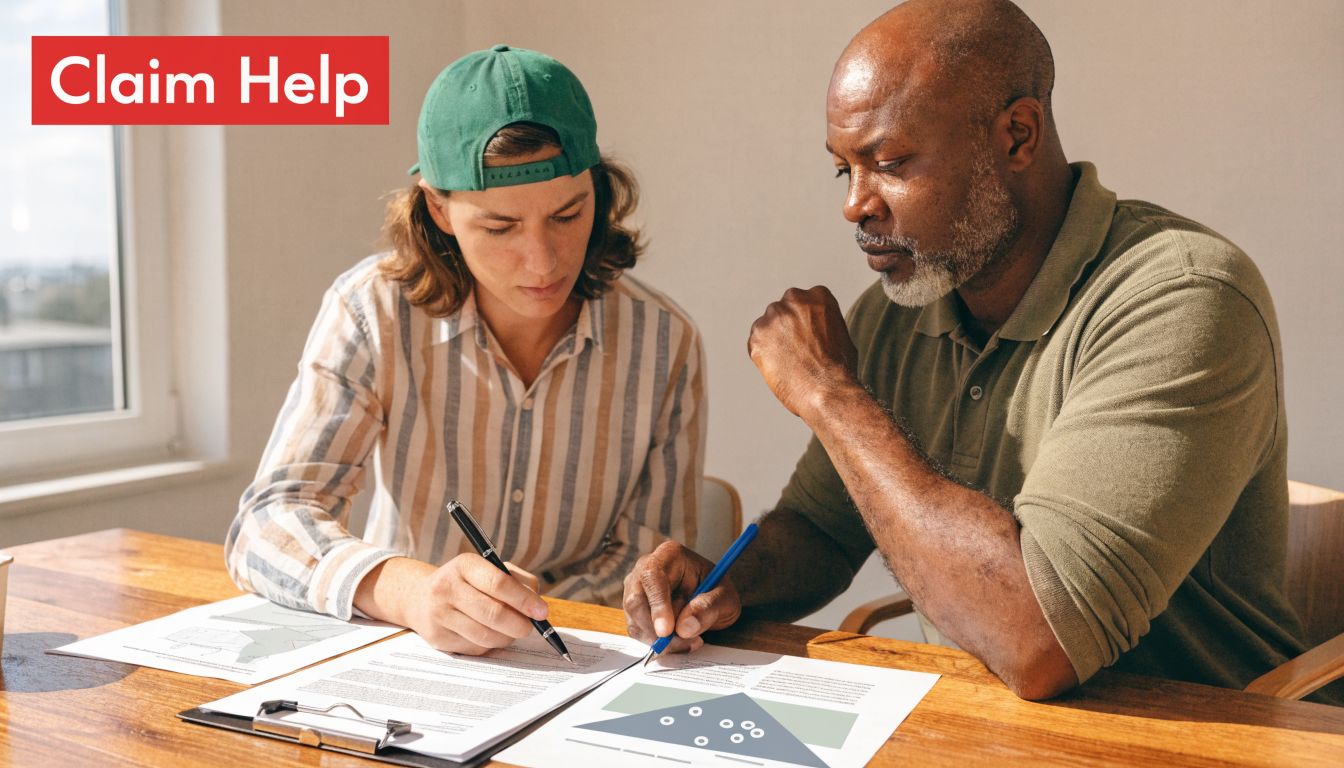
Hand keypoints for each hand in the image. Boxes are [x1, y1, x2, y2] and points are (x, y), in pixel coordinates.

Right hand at [400, 554, 548, 654]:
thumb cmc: (467, 583)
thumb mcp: (489, 570)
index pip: (499, 583)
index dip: (524, 600)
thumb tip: (537, 606)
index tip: (542, 612)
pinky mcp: (437, 638)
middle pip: (493, 613)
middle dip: (520, 624)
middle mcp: (447, 588)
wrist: (421, 598)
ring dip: (507, 637)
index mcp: (464, 565)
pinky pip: (475, 648)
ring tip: (511, 630)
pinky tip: (489, 634)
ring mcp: (439, 614)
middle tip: (530, 627)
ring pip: (486, 635)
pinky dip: (490, 645)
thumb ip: (518, 581)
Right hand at [622, 540, 741, 652]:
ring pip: (635, 620)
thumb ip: (709, 608)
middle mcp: (646, 568)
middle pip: (636, 601)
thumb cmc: (717, 592)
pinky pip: (637, 631)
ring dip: (661, 640)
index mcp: (669, 555)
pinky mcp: (634, 610)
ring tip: (691, 641)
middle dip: (657, 629)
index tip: (666, 631)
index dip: (657, 604)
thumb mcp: (725, 598)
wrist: (711, 600)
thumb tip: (684, 627)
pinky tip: (680, 642)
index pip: (653, 577)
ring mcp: (636, 589)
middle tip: (684, 643)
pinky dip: (657, 644)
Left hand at [747, 286, 859, 419]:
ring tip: (789, 361)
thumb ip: (823, 322)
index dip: (805, 322)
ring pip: (768, 325)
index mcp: (817, 295)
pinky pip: (756, 342)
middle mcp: (793, 299)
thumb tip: (814, 330)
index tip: (808, 336)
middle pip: (784, 310)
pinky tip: (779, 366)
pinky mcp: (757, 336)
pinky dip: (764, 354)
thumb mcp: (842, 333)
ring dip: (774, 339)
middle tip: (797, 349)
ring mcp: (773, 317)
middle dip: (787, 327)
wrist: (827, 390)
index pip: (804, 302)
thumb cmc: (840, 368)